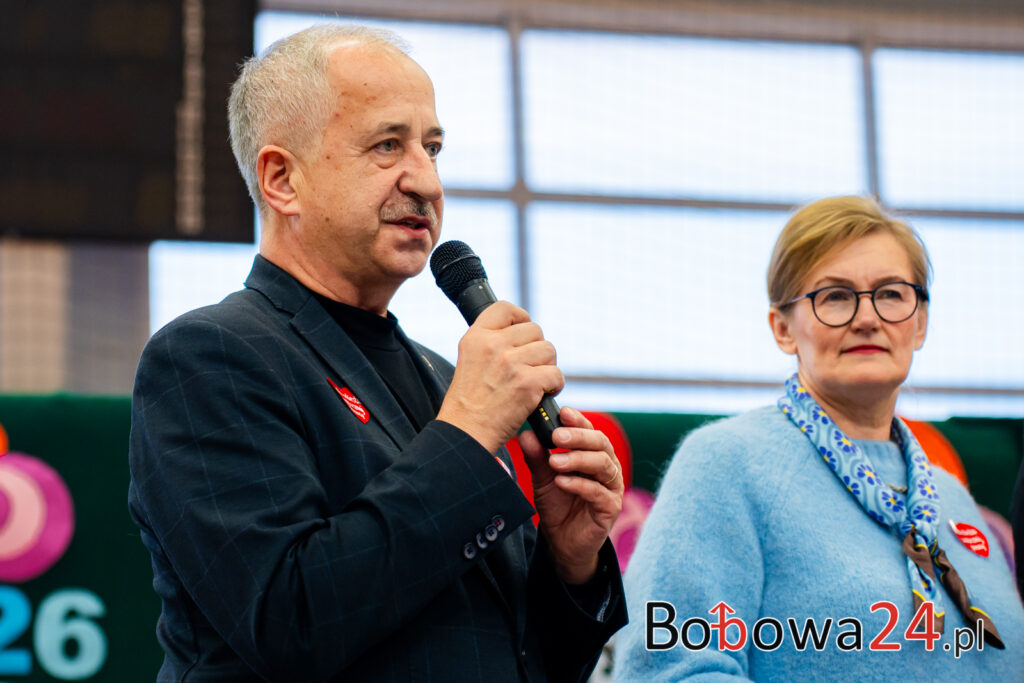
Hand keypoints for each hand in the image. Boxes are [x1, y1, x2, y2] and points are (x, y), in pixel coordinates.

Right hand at [437, 302, 563, 453]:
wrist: (466, 432)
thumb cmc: (470, 403)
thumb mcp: (470, 361)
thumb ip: (491, 343)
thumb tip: (522, 331)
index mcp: (476, 337)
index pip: (506, 308)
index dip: (521, 318)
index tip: (523, 336)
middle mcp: (493, 345)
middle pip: (534, 330)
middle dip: (537, 350)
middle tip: (529, 368)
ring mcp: (511, 363)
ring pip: (548, 350)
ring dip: (547, 367)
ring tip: (536, 382)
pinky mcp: (527, 382)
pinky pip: (556, 374)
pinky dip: (555, 386)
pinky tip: (543, 394)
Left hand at [519, 406, 623, 583]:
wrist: (562, 542)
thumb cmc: (557, 504)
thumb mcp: (542, 478)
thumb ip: (537, 457)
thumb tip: (525, 434)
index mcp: (594, 455)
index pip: (591, 431)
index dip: (579, 420)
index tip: (562, 412)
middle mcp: (607, 468)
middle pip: (601, 443)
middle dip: (578, 436)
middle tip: (555, 435)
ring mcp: (612, 488)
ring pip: (603, 464)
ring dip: (577, 459)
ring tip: (554, 461)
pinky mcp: (610, 508)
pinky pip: (598, 492)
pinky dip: (579, 484)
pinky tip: (562, 482)